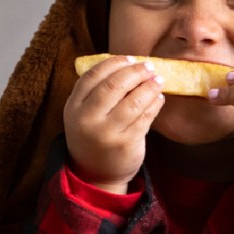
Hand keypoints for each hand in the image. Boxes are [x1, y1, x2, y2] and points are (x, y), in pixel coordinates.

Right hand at [63, 56, 164, 193]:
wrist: (95, 175)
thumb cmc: (93, 137)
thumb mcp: (84, 114)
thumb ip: (97, 91)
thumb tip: (128, 64)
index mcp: (74, 107)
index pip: (93, 75)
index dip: (114, 63)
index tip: (130, 59)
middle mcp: (87, 119)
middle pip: (114, 85)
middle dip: (135, 72)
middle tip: (149, 67)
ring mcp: (107, 133)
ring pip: (133, 101)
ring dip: (149, 86)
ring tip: (158, 80)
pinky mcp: (126, 143)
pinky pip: (145, 117)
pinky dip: (155, 104)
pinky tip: (159, 98)